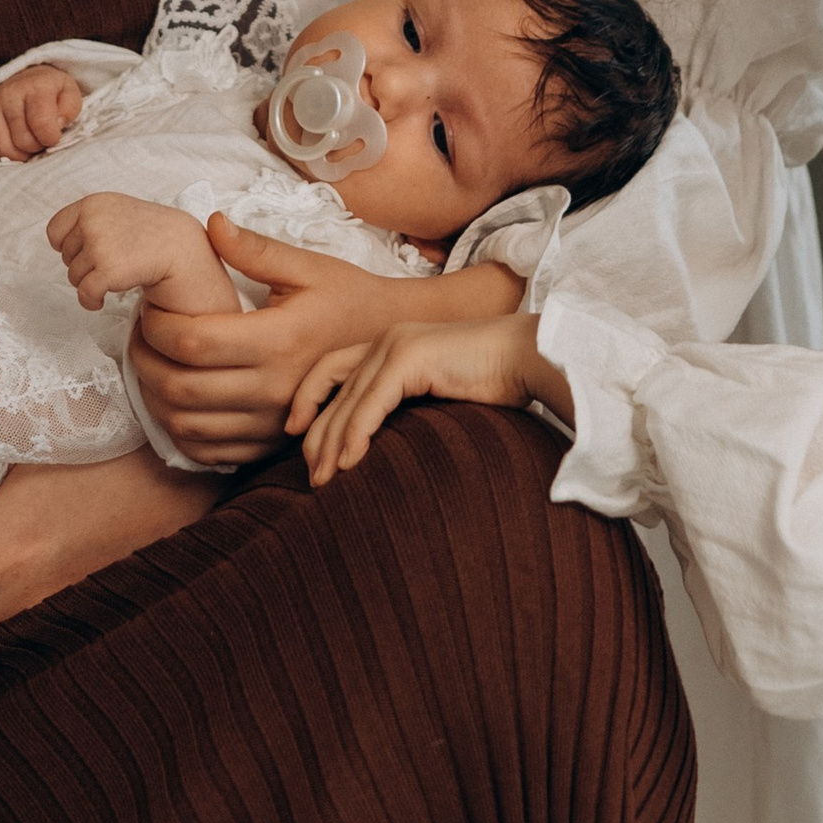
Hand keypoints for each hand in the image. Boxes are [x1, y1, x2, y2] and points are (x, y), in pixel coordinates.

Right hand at [0, 65, 86, 158]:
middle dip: (36, 147)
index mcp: (36, 86)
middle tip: (40, 140)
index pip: (42, 123)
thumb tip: (56, 124)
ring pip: (1, 147)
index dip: (51, 138)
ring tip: (27, 145)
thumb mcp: (69, 94)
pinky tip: (11, 145)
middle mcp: (9, 92)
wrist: (25, 79)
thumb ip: (69, 109)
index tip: (54, 136)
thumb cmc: (50, 92)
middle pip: (22, 140)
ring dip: (18, 154)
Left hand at [48, 192, 232, 315]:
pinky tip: (103, 300)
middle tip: (111, 264)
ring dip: (90, 283)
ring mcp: (100, 244)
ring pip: (73, 277)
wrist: (183, 250)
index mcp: (94, 203)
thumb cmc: (152, 234)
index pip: (55, 230)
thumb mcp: (117, 211)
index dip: (66, 246)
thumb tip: (58, 242)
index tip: (84, 253)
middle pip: (65, 256)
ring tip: (115, 276)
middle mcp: (93, 220)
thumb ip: (90, 219)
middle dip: (83, 265)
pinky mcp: (108, 270)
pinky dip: (90, 302)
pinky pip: (84, 294)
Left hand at [133, 220, 525, 469]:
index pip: (190, 340)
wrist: (398, 346)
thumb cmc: (350, 299)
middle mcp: (275, 387)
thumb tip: (209, 224)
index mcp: (278, 339)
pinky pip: (210, 450)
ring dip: (154, 396)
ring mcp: (275, 421)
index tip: (149, 306)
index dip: (154, 324)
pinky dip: (180, 430)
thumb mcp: (308, 267)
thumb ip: (256, 249)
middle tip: (138, 335)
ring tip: (151, 363)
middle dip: (143, 359)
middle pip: (178, 385)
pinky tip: (177, 400)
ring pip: (187, 423)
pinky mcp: (275, 442)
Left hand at [289, 314, 571, 482]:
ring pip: (347, 402)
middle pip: (331, 390)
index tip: (294, 435)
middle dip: (314, 435)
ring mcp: (396, 345)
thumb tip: (388, 446)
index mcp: (389, 344)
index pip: (330, 370)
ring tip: (321, 482)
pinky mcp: (411, 357)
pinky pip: (371, 405)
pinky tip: (348, 465)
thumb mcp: (439, 392)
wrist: (529, 355)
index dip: (307, 400)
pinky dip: (355, 436)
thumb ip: (410, 407)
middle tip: (308, 477)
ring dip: (330, 445)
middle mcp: (385, 341)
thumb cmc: (494, 380)